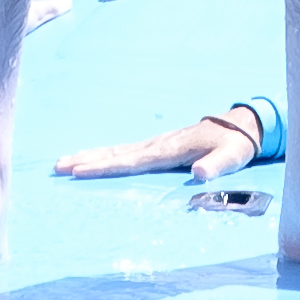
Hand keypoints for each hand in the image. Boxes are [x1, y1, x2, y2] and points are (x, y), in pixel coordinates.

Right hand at [56, 102, 268, 184]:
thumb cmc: (236, 143)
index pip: (131, 160)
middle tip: (58, 166)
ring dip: (90, 155)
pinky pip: (125, 151)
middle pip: (116, 153)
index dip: (105, 166)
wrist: (240, 125)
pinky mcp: (158, 146)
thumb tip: (200, 173)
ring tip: (64, 161)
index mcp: (169, 149)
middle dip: (87, 159)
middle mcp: (158, 144)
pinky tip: (95, 159)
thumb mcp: (232, 156)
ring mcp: (156, 143)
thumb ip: (217, 165)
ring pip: (117, 150)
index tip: (80, 171)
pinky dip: (106, 155)